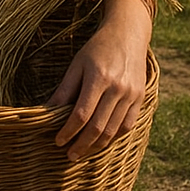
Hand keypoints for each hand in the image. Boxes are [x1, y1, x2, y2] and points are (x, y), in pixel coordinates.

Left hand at [47, 4, 149, 161]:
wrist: (128, 35)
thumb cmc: (97, 48)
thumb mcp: (76, 64)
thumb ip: (65, 88)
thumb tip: (48, 110)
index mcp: (98, 78)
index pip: (81, 114)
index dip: (68, 130)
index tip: (57, 140)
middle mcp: (118, 89)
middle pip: (98, 127)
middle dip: (82, 144)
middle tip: (69, 155)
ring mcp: (131, 95)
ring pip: (114, 130)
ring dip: (98, 145)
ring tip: (83, 151)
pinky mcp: (141, 99)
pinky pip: (128, 125)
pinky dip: (114, 136)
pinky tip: (102, 141)